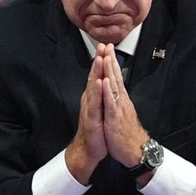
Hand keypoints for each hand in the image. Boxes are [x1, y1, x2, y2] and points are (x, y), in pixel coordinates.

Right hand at [65, 53, 107, 184]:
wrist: (89, 149)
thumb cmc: (96, 129)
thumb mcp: (101, 109)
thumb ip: (102, 95)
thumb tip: (105, 82)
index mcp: (94, 96)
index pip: (99, 75)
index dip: (102, 61)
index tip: (106, 46)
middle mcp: (90, 99)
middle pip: (95, 76)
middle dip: (99, 60)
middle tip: (102, 45)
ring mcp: (90, 108)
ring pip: (93, 86)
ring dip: (97, 72)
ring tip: (100, 58)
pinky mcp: (91, 118)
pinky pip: (94, 103)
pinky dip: (97, 92)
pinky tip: (99, 83)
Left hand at [96, 43, 148, 168]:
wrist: (135, 150)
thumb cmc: (127, 133)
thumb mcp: (121, 113)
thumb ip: (118, 100)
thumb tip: (114, 89)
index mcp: (120, 99)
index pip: (115, 77)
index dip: (110, 62)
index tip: (107, 49)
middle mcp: (121, 100)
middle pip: (115, 77)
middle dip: (110, 60)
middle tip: (106, 45)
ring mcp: (119, 108)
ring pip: (113, 86)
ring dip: (109, 71)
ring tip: (105, 57)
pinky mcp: (116, 118)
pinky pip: (111, 103)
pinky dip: (108, 91)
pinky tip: (106, 82)